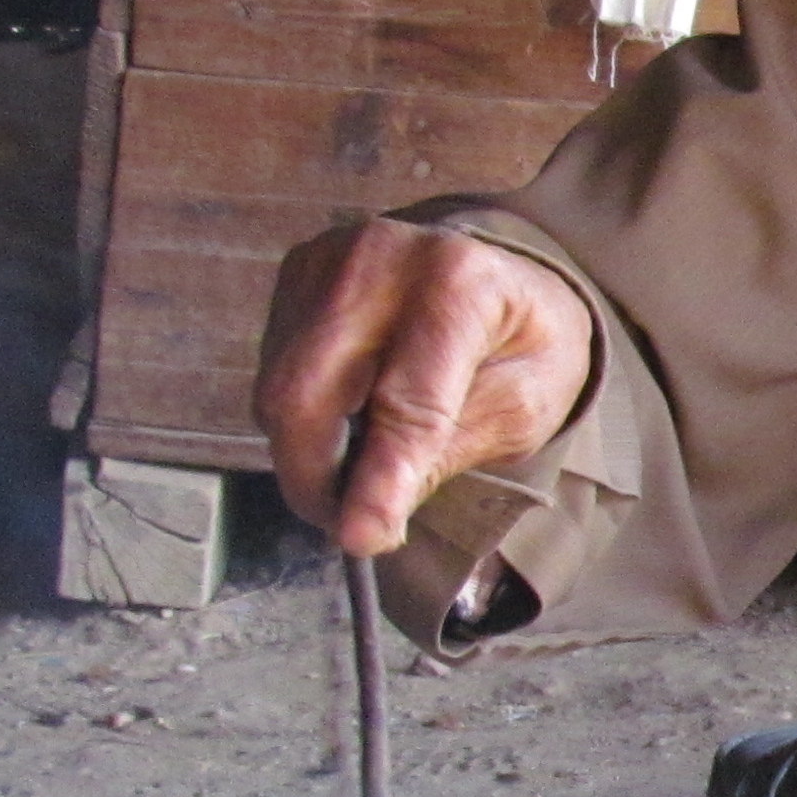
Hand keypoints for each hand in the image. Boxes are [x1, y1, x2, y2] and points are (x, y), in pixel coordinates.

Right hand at [255, 217, 597, 556]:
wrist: (504, 274)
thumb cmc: (521, 343)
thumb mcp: (523, 407)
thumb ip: (451, 451)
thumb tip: (370, 519)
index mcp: (461, 284)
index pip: (406, 401)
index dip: (379, 479)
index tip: (361, 538)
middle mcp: (382, 257)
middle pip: (307, 392)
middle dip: (314, 478)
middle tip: (348, 524)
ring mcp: (327, 259)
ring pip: (279, 387)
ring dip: (307, 452)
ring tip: (358, 474)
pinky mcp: (296, 273)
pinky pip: (274, 368)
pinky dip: (303, 416)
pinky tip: (346, 421)